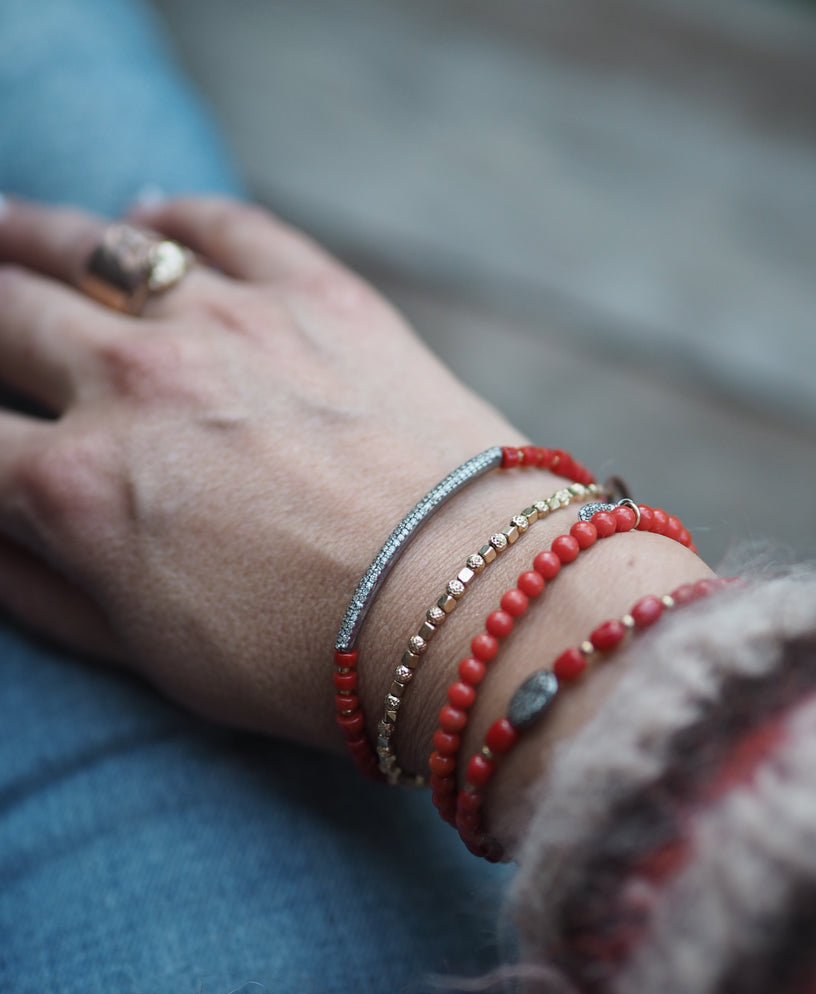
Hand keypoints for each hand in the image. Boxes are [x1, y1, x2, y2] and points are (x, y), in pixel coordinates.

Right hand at [0, 196, 522, 743]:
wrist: (473, 607)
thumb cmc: (315, 660)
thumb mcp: (156, 658)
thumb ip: (51, 593)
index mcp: (79, 488)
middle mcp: (133, 382)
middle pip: (5, 318)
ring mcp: (226, 324)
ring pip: (90, 248)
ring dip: (25, 234)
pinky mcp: (317, 295)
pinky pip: (223, 226)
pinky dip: (175, 216)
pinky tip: (148, 214)